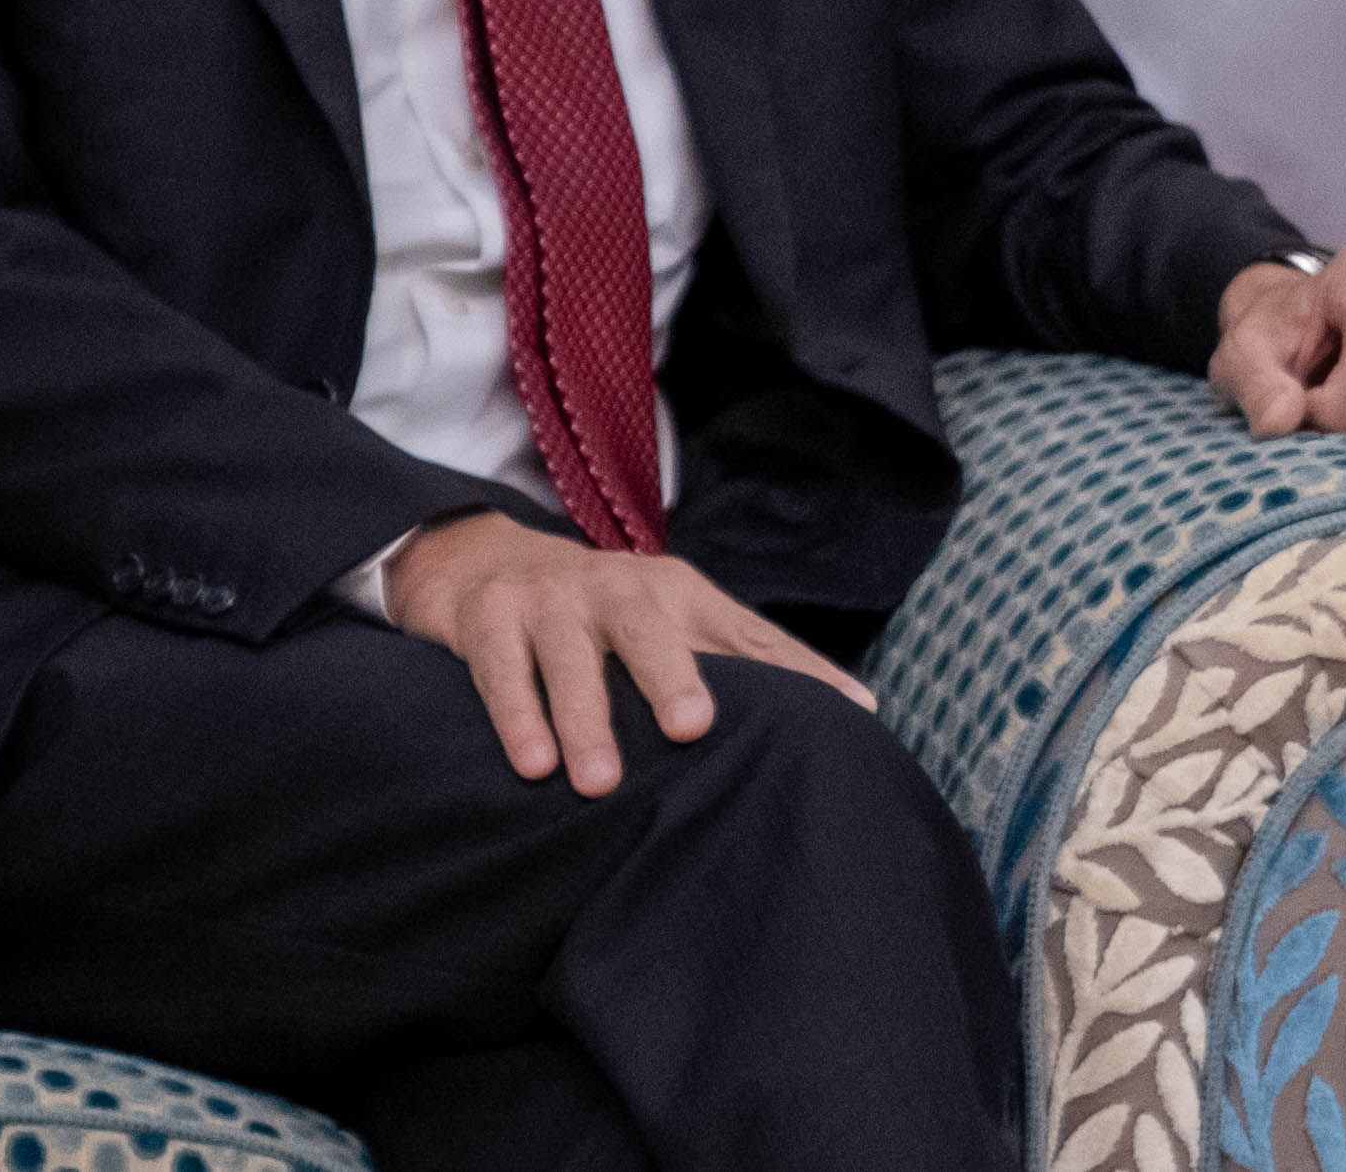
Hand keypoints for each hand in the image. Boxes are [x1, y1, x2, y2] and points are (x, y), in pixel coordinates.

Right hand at [381, 509, 872, 794]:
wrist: (484, 562)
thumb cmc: (605, 611)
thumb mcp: (677, 621)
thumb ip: (755, 663)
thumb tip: (862, 710)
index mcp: (678, 593)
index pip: (746, 636)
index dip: (796, 672)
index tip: (842, 718)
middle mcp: (619, 589)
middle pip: (649, 629)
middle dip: (671, 676)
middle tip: (692, 728)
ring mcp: (551, 602)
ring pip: (570, 660)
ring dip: (584, 719)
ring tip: (596, 782)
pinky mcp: (489, 621)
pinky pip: (502, 673)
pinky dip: (516, 718)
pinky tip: (533, 765)